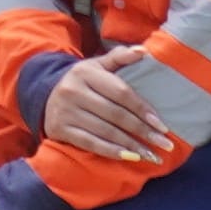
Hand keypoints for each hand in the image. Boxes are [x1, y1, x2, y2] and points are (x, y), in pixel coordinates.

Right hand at [39, 54, 184, 170]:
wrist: (45, 96)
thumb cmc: (82, 82)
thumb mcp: (97, 65)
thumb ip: (119, 57)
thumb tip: (144, 51)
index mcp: (86, 73)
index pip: (121, 92)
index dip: (143, 109)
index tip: (162, 125)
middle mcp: (73, 91)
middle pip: (115, 114)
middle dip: (143, 131)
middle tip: (165, 144)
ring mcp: (66, 112)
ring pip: (106, 131)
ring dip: (132, 145)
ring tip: (153, 155)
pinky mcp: (60, 130)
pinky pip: (91, 143)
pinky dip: (112, 152)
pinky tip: (130, 157)